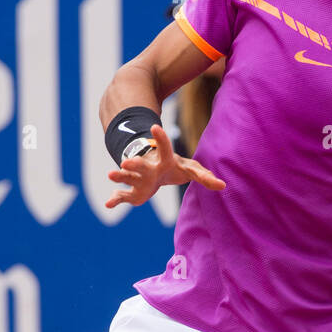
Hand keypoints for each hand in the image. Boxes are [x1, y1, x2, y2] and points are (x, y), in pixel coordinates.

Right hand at [105, 124, 225, 210]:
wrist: (153, 169)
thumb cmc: (175, 168)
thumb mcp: (190, 170)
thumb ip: (206, 177)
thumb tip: (223, 185)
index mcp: (165, 160)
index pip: (165, 149)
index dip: (160, 139)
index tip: (154, 126)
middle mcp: (150, 168)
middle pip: (142, 165)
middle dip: (135, 163)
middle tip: (127, 161)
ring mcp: (139, 178)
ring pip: (128, 176)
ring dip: (120, 176)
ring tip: (111, 175)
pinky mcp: (133, 192)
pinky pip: (122, 196)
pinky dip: (115, 199)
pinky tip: (108, 204)